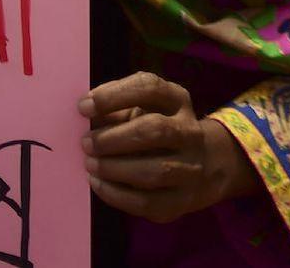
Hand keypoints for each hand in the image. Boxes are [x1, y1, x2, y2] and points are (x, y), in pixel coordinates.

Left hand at [79, 73, 256, 221]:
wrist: (206, 166)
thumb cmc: (161, 130)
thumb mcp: (146, 109)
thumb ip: (117, 108)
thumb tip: (86, 113)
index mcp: (177, 101)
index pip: (151, 88)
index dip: (115, 96)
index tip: (84, 106)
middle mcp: (189, 131)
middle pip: (156, 131)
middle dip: (114, 138)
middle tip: (86, 143)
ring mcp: (190, 168)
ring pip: (155, 170)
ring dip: (114, 168)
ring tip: (90, 164)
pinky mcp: (181, 200)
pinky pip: (147, 201)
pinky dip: (116, 194)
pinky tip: (98, 183)